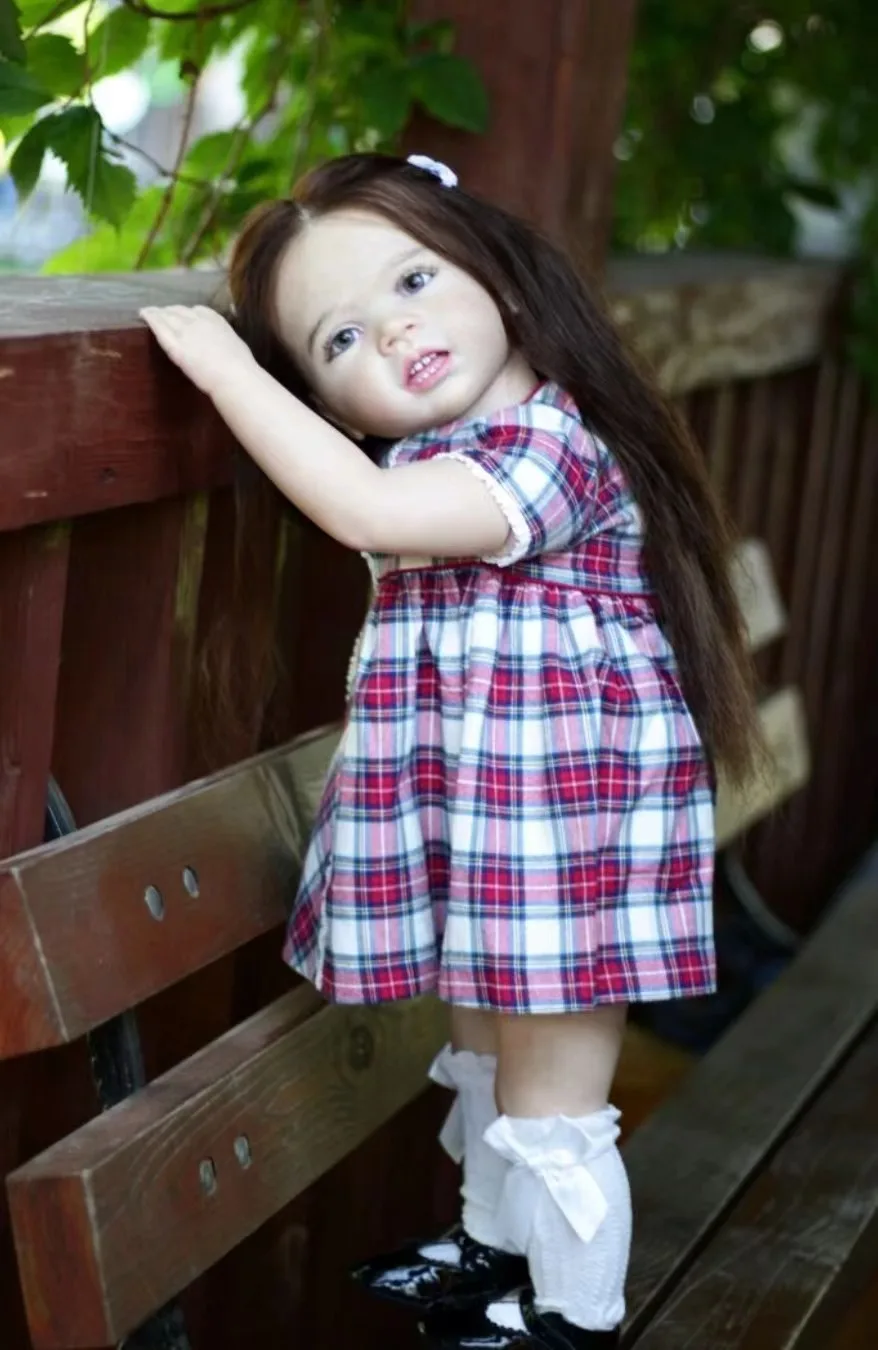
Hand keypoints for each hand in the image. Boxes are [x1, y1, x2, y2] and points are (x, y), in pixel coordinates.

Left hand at [140, 304, 256, 397]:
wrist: (235, 376)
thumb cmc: (241, 367)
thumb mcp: (237, 344)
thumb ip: (225, 339)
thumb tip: (225, 343)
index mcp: (216, 320)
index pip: (197, 310)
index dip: (187, 312)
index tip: (183, 316)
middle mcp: (199, 321)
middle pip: (180, 311)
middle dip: (170, 311)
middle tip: (161, 313)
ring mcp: (186, 332)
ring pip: (167, 317)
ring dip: (157, 313)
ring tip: (148, 312)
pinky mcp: (176, 346)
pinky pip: (160, 328)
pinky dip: (150, 318)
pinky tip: (143, 314)